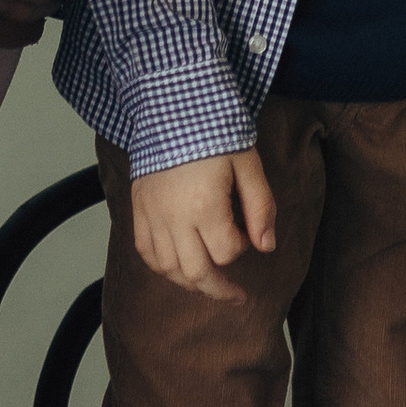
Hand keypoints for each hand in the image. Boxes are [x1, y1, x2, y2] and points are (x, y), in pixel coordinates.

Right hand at [130, 146, 277, 301]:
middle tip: (236, 296)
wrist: (174, 110)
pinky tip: (177, 267)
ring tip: (207, 284)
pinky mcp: (139, 210)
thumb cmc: (216, 135)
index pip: (227, 251)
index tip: (247, 230)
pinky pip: (146, 253)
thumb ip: (260, 208)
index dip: (243, 246)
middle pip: (196, 273)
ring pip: (168, 269)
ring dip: (190, 282)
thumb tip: (267, 247)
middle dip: (219, 289)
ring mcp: (153, 216)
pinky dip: (162, 266)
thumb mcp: (248, 165)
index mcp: (205, 206)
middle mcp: (175, 218)